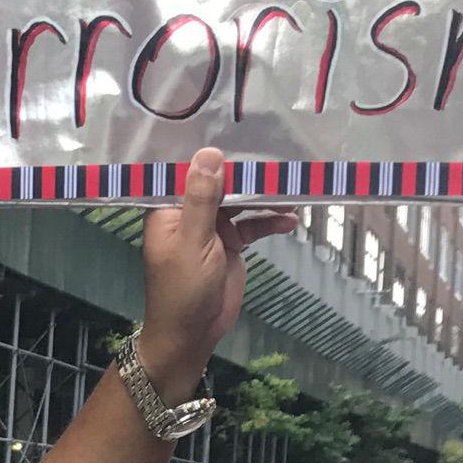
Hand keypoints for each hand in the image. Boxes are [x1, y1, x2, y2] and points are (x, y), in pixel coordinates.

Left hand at [139, 147, 297, 399]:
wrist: (192, 335)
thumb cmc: (182, 290)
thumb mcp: (193, 241)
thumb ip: (202, 199)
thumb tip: (209, 154)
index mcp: (168, 209)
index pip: (187, 171)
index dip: (208, 152)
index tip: (233, 127)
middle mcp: (189, 212)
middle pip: (218, 182)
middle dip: (244, 171)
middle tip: (276, 151)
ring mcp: (211, 228)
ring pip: (240, 202)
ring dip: (264, 196)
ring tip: (293, 186)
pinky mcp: (230, 243)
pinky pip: (253, 225)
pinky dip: (270, 221)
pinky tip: (291, 219)